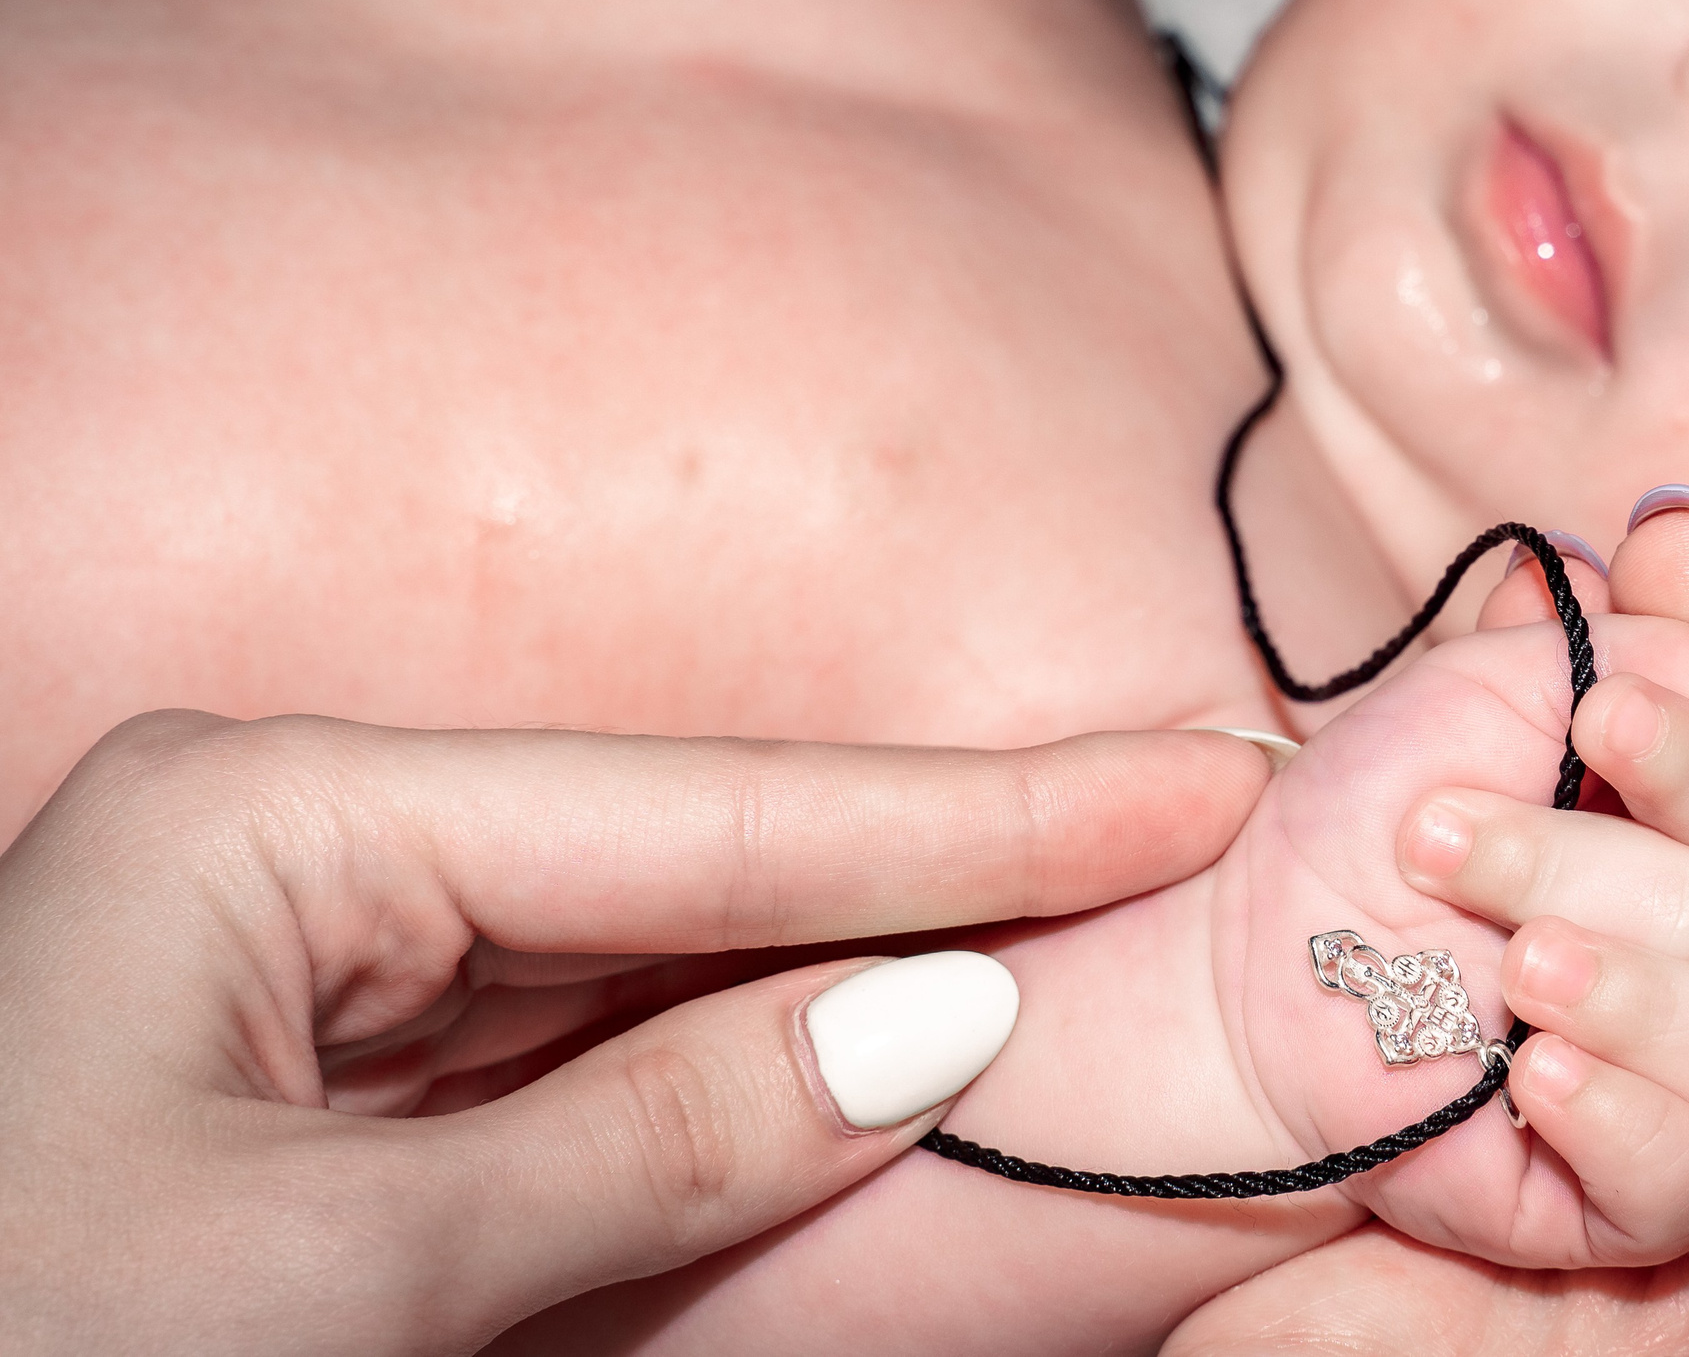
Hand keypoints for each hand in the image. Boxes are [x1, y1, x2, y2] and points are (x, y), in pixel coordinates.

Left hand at [0, 712, 1266, 1355]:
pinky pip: (595, 1073)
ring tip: (1087, 913)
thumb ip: (649, 1139)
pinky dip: (749, 1083)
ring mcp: (330, 982)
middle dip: (940, 865)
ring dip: (865, 974)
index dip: (976, 814)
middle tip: (1177, 813)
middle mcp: (309, 861)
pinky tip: (895, 1046)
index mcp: (270, 822)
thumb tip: (931, 1020)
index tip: (1193, 768)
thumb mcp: (334, 1280)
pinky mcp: (349, 1107)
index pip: (709, 816)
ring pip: (664, 968)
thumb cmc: (23, 1356)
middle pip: (702, 865)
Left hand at [1165, 498, 1688, 1354]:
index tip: (1599, 720)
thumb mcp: (1478, 696)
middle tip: (1432, 835)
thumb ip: (1618, 657)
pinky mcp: (1630, 1197)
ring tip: (1491, 962)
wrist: (1250, 960)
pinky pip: (1688, 1176)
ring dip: (1600, 981)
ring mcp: (1687, 1074)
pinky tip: (1530, 1071)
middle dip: (1576, 858)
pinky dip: (1618, 1115)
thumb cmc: (1369, 812)